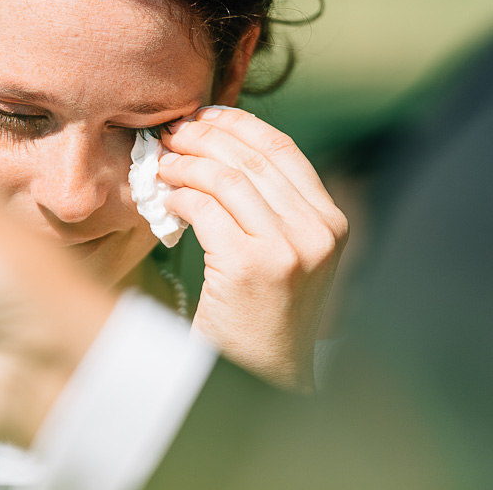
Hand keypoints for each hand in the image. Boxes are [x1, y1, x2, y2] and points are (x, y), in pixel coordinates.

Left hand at [158, 105, 347, 390]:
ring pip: (225, 178)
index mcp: (330, 220)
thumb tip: (219, 147)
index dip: (236, 124)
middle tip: (170, 133)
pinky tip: (165, 200)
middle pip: (250, 157)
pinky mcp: (252, 265)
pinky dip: (179, 196)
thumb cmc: (265, 314)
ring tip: (161, 165)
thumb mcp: (287, 253)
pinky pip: (205, 209)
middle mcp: (318, 230)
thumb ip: (270, 205)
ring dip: (184, 164)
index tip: (203, 115)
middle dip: (202, 137)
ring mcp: (288, 248)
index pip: (281, 148)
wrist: (267, 377)